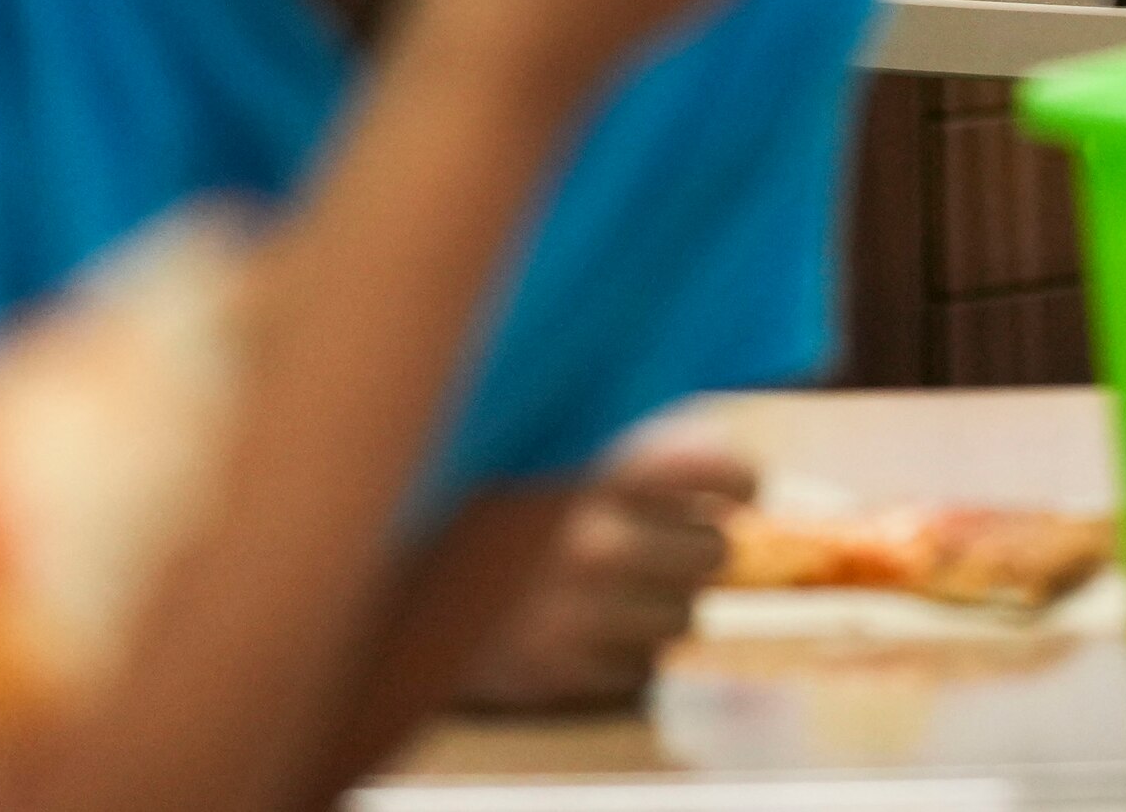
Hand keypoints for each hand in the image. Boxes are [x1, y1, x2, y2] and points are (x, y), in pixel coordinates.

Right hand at [452, 434, 758, 713]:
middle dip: (694, 550)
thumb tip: (737, 473)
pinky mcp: (555, 673)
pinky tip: (581, 628)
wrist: (387, 583)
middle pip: (714, 554)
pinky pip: (640, 671)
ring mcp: (575, 614)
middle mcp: (594, 542)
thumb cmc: (491, 507)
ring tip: (609, 589)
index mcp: (598, 470)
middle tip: (655, 544)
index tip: (731, 495)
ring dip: (660, 605)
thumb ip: (639, 452)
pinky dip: (622, 654)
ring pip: (683, 619)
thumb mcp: (559, 453)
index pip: (721, 473)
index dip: (736, 485)